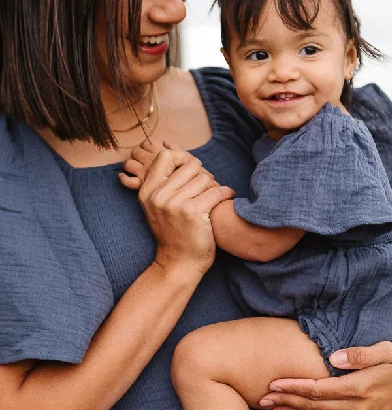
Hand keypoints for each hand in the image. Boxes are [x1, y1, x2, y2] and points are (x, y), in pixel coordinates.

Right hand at [119, 141, 233, 275]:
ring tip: (215, 197)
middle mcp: (158, 195)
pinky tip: (226, 198)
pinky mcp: (193, 213)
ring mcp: (175, 204)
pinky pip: (216, 191)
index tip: (193, 173)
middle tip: (209, 187)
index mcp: (147, 190)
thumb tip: (171, 146)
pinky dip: (226, 193)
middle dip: (204, 175)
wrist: (178, 263)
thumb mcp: (158, 205)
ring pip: (205, 178)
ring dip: (215, 186)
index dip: (184, 159)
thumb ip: (165, 180)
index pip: (166, 156)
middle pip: (191, 166)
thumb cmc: (174, 232)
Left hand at [259, 295, 391, 409]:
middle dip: (287, 401)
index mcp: (361, 388)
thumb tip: (335, 357)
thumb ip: (361, 353)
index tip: (273, 382)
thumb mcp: (386, 348)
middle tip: (263, 398)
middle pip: (315, 407)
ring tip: (272, 409)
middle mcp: (359, 408)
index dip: (294, 387)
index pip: (319, 390)